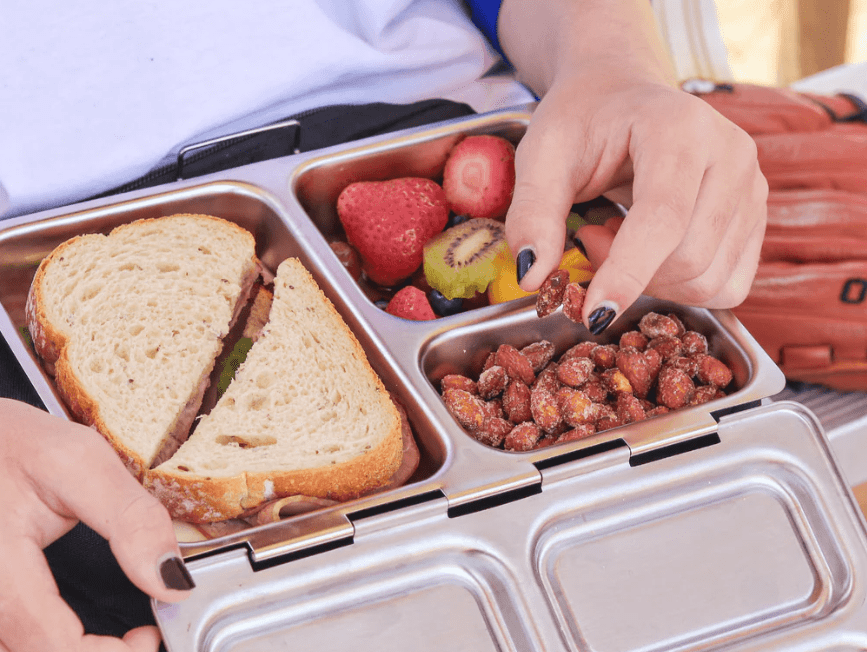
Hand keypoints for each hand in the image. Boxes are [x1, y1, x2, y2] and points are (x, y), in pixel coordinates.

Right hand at [0, 399, 191, 650]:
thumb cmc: (14, 443)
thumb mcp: (80, 463)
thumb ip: (131, 520)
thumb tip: (172, 581)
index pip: (53, 646)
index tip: (151, 634)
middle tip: (139, 638)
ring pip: (18, 649)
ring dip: (69, 649)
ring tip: (114, 638)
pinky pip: (12, 636)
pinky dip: (50, 642)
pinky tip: (79, 633)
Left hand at [499, 0, 767, 332]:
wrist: (620, 94)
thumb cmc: (581, 121)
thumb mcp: (541, 156)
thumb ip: (532, 214)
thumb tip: (533, 277)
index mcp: (679, 127)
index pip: (663, 218)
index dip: (628, 273)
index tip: (593, 314)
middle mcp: (731, 154)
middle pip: (690, 259)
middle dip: (628, 273)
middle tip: (590, 237)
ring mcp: (753, 186)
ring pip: (709, 280)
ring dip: (651, 281)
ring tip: (616, 236)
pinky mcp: (756, 217)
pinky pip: (727, 286)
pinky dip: (682, 287)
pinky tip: (649, 250)